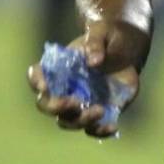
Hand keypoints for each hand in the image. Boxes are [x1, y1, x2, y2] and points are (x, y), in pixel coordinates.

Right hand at [26, 20, 146, 137]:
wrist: (126, 49)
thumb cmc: (107, 37)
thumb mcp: (102, 32)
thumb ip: (95, 43)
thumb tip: (94, 62)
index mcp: (57, 67)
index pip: (37, 76)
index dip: (37, 82)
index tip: (45, 86)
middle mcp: (63, 88)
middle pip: (47, 105)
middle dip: (57, 107)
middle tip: (75, 102)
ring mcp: (79, 103)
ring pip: (68, 121)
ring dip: (80, 120)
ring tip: (99, 110)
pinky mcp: (97, 112)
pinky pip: (93, 129)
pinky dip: (100, 131)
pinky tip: (112, 127)